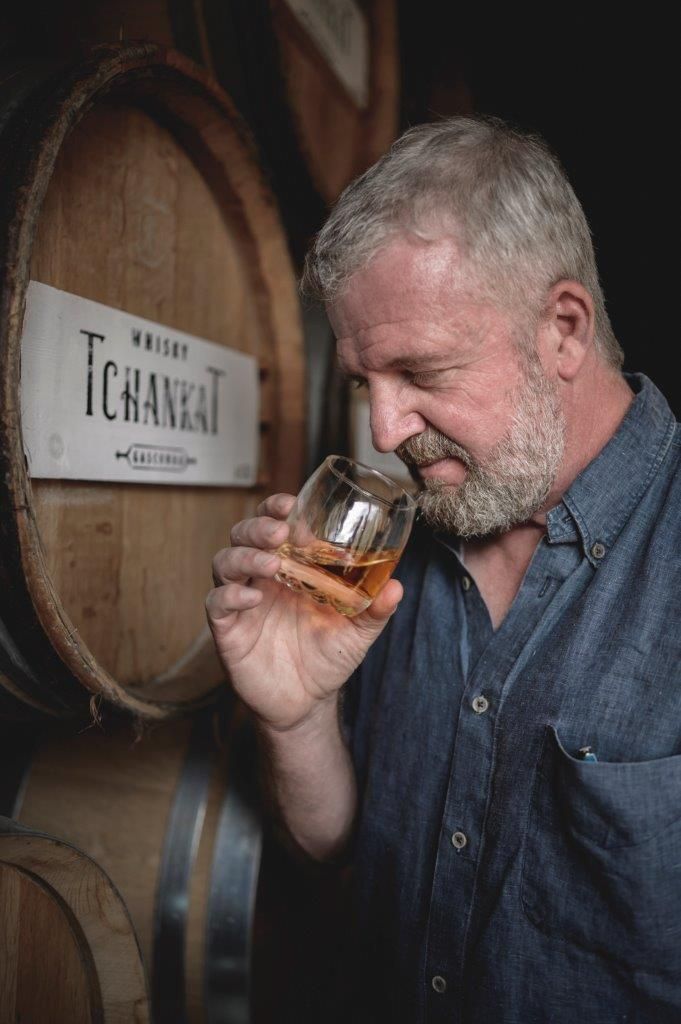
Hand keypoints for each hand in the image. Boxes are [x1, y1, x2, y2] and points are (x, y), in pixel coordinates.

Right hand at [206, 493, 402, 731]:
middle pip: (243, 534)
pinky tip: (252, 599)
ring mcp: (242, 602)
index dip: (275, 508)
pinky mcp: (228, 630)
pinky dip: (230, 596)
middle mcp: (261, 577)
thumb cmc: (328, 657)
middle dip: (258, 526)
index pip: (274, 524)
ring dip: (245, 557)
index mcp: (290, 567)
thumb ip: (376, 610)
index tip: (291, 503)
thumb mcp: (357, 632)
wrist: (307, 703)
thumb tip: (396, 587)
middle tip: (280, 532)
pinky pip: (217, 604)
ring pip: (225, 562)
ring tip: (271, 564)